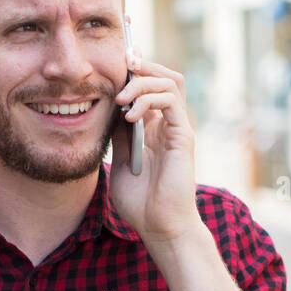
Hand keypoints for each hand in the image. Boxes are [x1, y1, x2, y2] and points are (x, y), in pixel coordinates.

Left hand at [108, 51, 201, 246]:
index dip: (134, 71)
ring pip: (169, 82)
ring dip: (142, 82)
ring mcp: (178, 128)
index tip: (113, 64)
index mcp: (154, 129)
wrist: (159, 226)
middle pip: (163, 76)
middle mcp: (168, 124)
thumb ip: (117, 135)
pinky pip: (171, 102)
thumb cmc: (141, 203)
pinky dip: (149, 100)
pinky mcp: (183, 135)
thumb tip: (107, 110)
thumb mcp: (120, 161)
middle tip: (121, 63)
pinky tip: (130, 116)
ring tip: (121, 98)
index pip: (149, 87)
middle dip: (142, 64)